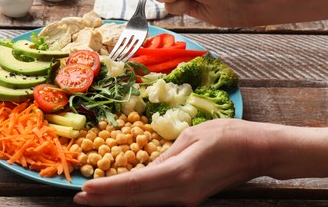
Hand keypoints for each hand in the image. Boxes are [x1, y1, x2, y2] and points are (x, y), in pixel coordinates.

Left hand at [74, 119, 268, 205]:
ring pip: (145, 203)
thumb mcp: (190, 137)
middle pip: (136, 199)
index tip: (85, 190)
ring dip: (118, 201)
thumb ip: (164, 156)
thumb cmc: (226, 136)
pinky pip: (157, 200)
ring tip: (95, 199)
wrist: (255, 151)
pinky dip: (136, 198)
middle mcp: (181, 192)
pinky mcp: (191, 198)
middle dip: (106, 200)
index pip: (135, 184)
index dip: (108, 189)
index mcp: (179, 173)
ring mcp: (187, 199)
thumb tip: (145, 169)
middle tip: (80, 199)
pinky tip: (123, 196)